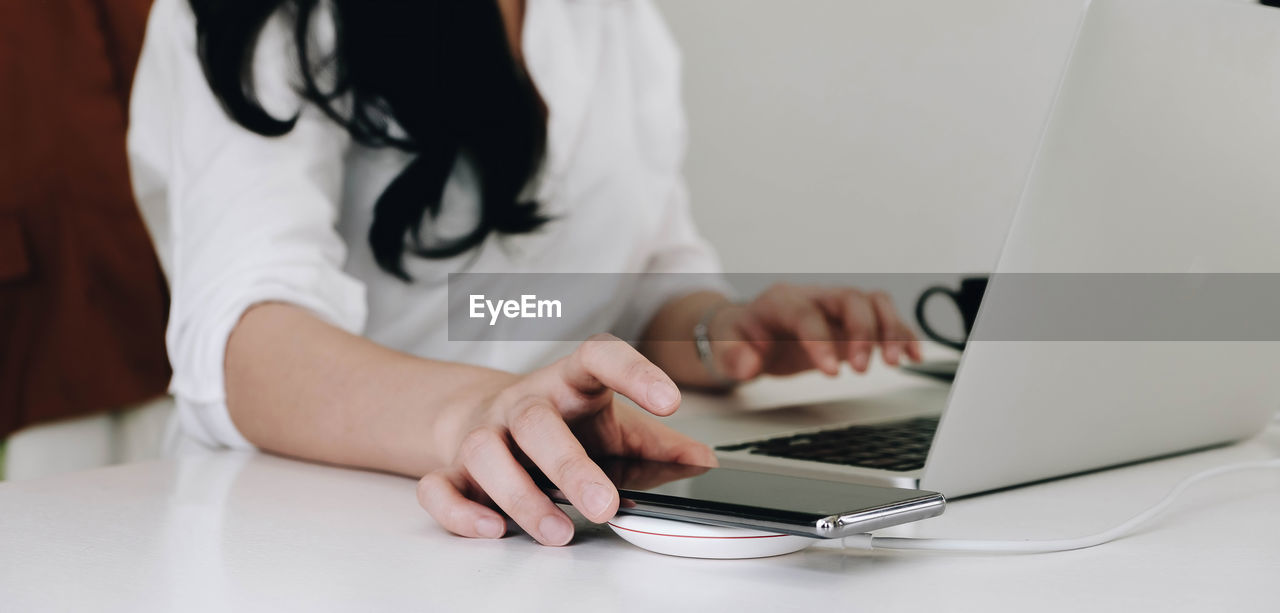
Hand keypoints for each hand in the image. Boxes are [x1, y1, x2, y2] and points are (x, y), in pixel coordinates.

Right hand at [416, 334, 715, 545]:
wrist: (482, 416)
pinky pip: (438, 486)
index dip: (634, 372)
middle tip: (605, 506)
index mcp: (570, 384)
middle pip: (536, 421)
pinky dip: (460, 511)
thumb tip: (703, 461)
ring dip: (520, 497)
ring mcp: (483, 434)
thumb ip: (658, 445)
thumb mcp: (616, 428)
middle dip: (570, 466)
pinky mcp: (451, 469)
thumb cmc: (561, 424)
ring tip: (559, 532)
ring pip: (484, 453)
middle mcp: (523, 404)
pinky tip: (493, 529)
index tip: (669, 399)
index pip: (598, 357)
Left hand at [708, 284, 922, 380]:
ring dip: (890, 331)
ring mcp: (836, 307)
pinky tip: (914, 357)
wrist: (749, 332)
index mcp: (780, 301)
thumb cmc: (739, 338)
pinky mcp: (853, 322)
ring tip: (896, 363)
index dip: (821, 340)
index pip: (806, 313)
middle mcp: (814, 297)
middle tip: (863, 369)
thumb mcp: (725, 347)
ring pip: (873, 303)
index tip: (832, 372)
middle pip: (849, 298)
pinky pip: (885, 319)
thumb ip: (733, 356)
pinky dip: (903, 336)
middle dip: (863, 332)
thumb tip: (748, 363)